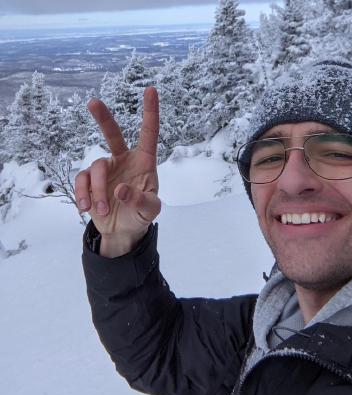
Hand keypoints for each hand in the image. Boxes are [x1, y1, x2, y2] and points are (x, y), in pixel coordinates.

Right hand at [75, 87, 161, 256]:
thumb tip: (121, 189)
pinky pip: (82, 180)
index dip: (150, 112)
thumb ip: (140, 201)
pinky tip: (86, 208)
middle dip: (103, 118)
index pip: (148, 134)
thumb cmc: (141, 216)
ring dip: (98, 191)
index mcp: (144, 162)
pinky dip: (83, 194)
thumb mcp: (149, 211)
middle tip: (93, 103)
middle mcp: (124, 160)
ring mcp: (106, 169)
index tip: (150, 89)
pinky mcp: (90, 181)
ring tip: (104, 211)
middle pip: (113, 134)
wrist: (123, 230)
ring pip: (96, 168)